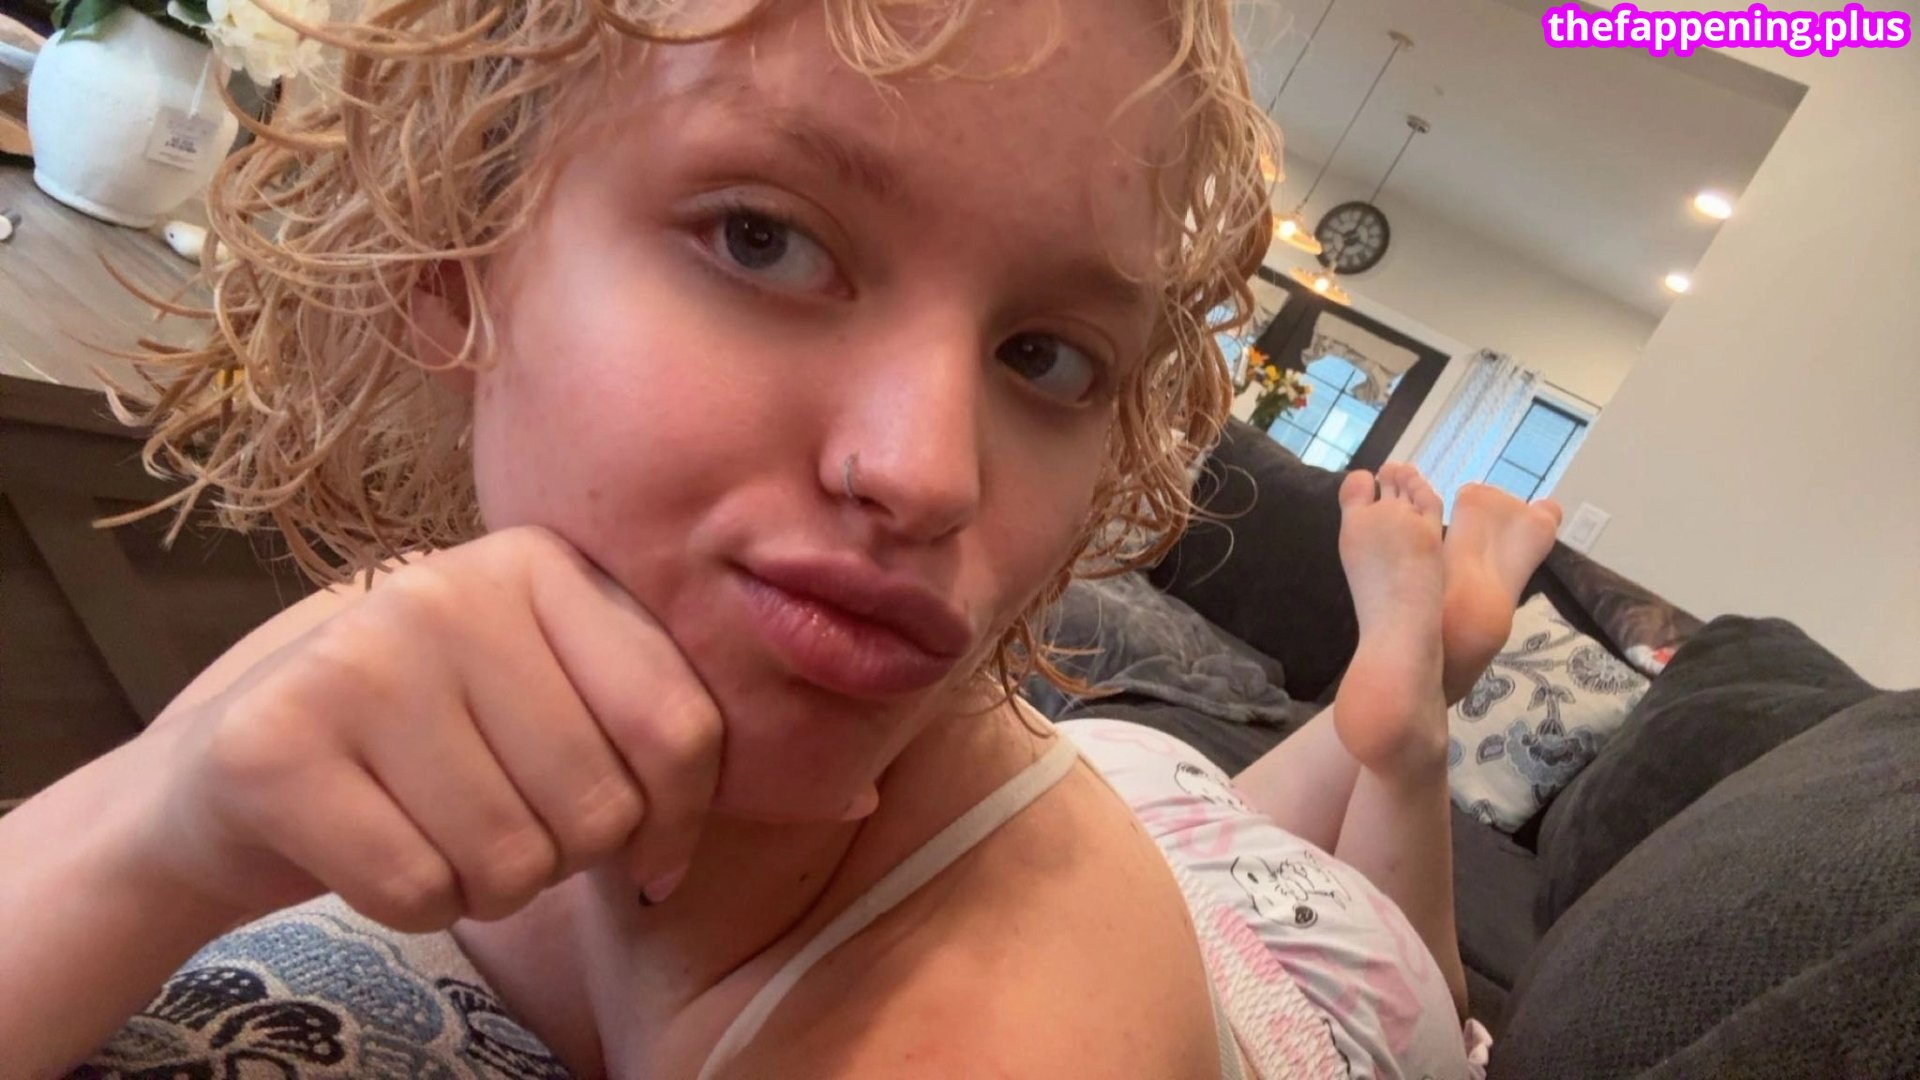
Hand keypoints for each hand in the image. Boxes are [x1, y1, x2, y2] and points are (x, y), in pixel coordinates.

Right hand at [137, 526, 721, 930]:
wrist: (243, 768)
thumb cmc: (437, 742)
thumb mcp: (556, 689)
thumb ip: (668, 719)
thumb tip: (854, 793)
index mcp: (544, 564)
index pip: (679, 724)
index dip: (679, 821)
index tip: (649, 853)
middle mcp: (451, 588)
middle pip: (599, 806)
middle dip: (563, 856)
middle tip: (503, 823)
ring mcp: (357, 658)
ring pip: (511, 861)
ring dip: (487, 886)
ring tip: (437, 829)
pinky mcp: (275, 744)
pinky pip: (418, 890)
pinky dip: (411, 903)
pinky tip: (375, 845)